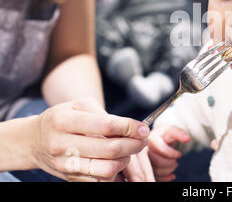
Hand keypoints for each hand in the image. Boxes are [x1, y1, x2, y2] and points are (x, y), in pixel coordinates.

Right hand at [31, 98, 149, 181]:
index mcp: (64, 121)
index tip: (144, 128)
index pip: (106, 125)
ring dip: (126, 160)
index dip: (129, 127)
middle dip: (134, 144)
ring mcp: (65, 164)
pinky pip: (100, 180)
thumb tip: (130, 127)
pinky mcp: (70, 178)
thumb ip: (103, 114)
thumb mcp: (79, 106)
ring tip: (129, 150)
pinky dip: (115, 172)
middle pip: (109, 149)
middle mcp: (62, 144)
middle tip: (143, 139)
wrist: (33, 141)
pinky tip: (118, 160)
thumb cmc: (61, 119)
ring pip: (107, 169)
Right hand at [147, 124, 189, 181]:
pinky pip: (154, 177)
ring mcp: (143, 160)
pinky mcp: (145, 168)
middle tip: (175, 162)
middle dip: (169, 163)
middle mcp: (145, 149)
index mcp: (152, 138)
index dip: (171, 153)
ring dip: (168, 170)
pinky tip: (171, 175)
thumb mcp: (172, 131)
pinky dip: (165, 178)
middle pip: (158, 162)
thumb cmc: (166, 135)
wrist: (159, 139)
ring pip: (155, 171)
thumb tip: (187, 138)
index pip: (161, 149)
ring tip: (173, 165)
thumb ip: (180, 133)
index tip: (179, 154)